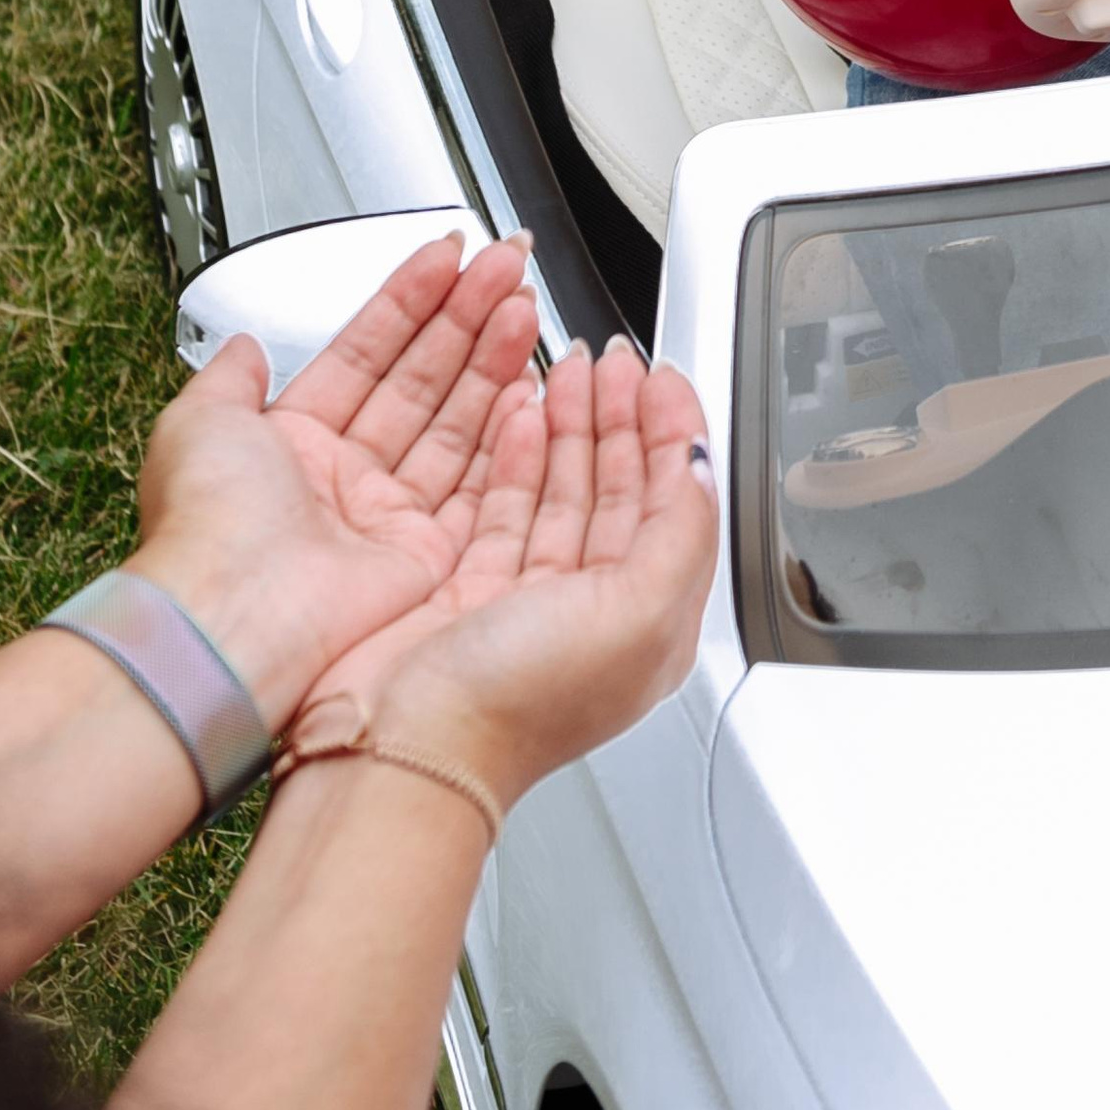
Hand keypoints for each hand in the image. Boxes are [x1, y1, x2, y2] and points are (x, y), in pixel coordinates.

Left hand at [129, 234, 542, 730]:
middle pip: (419, 377)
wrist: (233, 615)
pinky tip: (526, 378)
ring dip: (491, 355)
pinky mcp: (423, 557)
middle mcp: (340, 478)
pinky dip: (504, 429)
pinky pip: (476, 480)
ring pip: (453, 418)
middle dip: (464, 315)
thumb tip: (242, 343)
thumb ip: (227, 377)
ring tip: (522, 300)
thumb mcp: (196, 424)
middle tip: (503, 265)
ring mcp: (384, 516)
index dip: (408, 300)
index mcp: (290, 443)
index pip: (364, 352)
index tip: (446, 257)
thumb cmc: (208, 524)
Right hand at [303, 341, 716, 809]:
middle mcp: (594, 610)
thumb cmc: (518, 704)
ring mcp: (529, 599)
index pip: (677, 500)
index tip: (662, 377)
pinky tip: (518, 414)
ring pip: (562, 489)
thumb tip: (700, 465)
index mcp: (651, 619)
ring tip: (566, 369)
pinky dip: (515, 454)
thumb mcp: (639, 612)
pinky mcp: (471, 590)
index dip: (673, 431)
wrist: (409, 749)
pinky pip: (504, 506)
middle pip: (618, 487)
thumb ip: (682, 529)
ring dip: (568, 425)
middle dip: (620, 415)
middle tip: (610, 360)